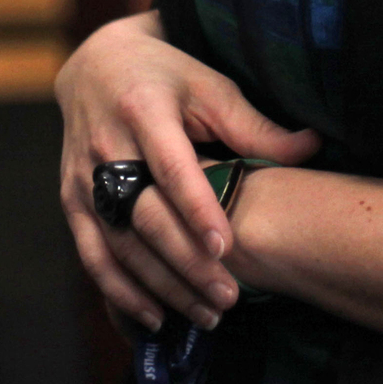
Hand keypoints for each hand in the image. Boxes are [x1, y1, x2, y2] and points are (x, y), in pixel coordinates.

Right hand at [55, 11, 318, 331]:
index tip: (224, 247)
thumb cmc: (166, 75)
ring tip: (206, 315)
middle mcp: (106, 145)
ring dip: (160, 286)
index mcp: (143, 109)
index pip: (170, 165)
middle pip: (143, 215)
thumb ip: (254, 124)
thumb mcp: (209, 86)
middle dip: (185, 263)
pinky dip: (119, 292)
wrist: (96, 65)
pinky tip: (154, 317)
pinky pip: (92, 254)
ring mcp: (82, 176)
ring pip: (118, 244)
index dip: (196, 208)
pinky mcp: (70, 199)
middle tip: (228, 297)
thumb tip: (312, 146)